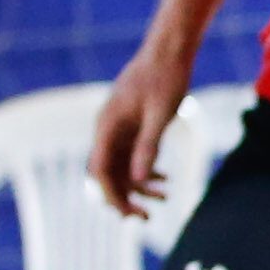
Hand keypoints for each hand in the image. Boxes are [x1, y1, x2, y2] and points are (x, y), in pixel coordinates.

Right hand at [89, 47, 190, 217]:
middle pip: (108, 173)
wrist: (169, 50)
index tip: (127, 215)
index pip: (100, 171)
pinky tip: (165, 180)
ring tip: (165, 198)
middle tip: (146, 218)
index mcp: (107, 127)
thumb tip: (141, 180)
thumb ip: (149, 145)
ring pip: (122, 166)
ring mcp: (119, 128)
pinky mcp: (133, 125)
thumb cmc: (166, 78)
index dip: (111, 195)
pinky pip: (133, 156)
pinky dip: (146, 170)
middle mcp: (108, 130)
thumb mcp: (161, 114)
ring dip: (140, 186)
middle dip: (124, 197)